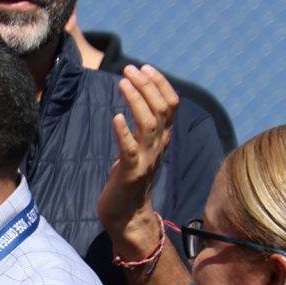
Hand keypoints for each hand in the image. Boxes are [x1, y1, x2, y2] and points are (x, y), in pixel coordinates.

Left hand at [99, 66, 178, 261]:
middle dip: (147, 85)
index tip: (143, 67)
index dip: (159, 83)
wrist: (127, 216)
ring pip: (149, 123)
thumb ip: (139, 130)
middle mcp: (159, 146)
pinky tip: (115, 117)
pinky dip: (123, 132)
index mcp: (162, 139)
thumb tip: (132, 106)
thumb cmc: (128, 181)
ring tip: (122, 82)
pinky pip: (130, 150)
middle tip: (128, 69)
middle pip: (162, 108)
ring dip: (136, 100)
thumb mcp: (137, 149)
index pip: (170, 104)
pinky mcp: (131, 173)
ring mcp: (146, 159)